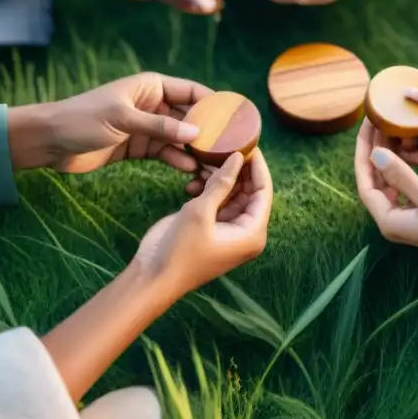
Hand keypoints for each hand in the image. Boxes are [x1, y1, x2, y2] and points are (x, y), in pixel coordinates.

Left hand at [7, 72, 212, 173]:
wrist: (50, 142)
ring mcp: (147, 126)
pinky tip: (190, 170)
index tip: (236, 118)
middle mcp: (153, 104)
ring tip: (213, 165)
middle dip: (209, 132)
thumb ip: (160, 128)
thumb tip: (196, 135)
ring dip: (195, 150)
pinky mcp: (139, 147)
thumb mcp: (123, 120)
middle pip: (190, 117)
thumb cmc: (82, 119)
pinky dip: (178, 161)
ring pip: (180, 138)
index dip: (215, 103)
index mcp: (151, 86)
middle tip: (229, 148)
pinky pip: (166, 153)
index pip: (192, 91)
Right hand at [132, 151, 272, 295]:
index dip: (258, 166)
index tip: (249, 142)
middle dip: (236, 169)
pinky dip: (207, 189)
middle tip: (224, 146)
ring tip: (203, 163)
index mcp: (252, 232)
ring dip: (218, 178)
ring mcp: (228, 229)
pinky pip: (217, 201)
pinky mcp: (212, 226)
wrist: (153, 276)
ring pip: (231, 193)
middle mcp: (245, 231)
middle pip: (249, 191)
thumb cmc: (181, 249)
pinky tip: (192, 183)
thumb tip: (238, 156)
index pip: (264, 192)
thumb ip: (222, 183)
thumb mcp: (201, 211)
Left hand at [355, 119, 417, 263]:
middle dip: (371, 153)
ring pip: (386, 183)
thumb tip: (374, 154)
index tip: (365, 127)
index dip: (363, 154)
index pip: (365, 183)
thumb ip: (401, 176)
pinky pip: (400, 186)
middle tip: (374, 123)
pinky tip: (403, 152)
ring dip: (385, 159)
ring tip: (386, 132)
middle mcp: (392, 222)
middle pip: (372, 182)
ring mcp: (405, 219)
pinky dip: (399, 168)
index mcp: (389, 221)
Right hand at [384, 75, 417, 187]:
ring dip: (394, 135)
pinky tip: (388, 153)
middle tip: (373, 113)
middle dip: (394, 113)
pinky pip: (415, 157)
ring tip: (376, 134)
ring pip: (410, 135)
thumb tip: (411, 90)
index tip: (385, 85)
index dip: (407, 84)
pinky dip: (401, 155)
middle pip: (413, 113)